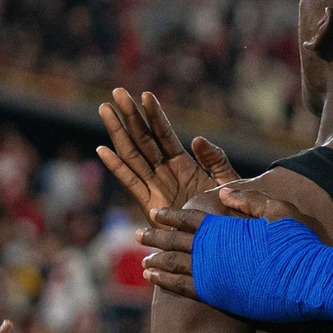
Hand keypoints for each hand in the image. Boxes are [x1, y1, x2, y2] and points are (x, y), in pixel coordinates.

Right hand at [97, 89, 240, 228]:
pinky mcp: (149, 205)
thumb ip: (215, 160)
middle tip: (117, 91)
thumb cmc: (229, 211)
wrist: (222, 241)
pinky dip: (117, 167)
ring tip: (105, 109)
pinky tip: (103, 150)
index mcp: (183, 163)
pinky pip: (130, 182)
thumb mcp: (226, 180)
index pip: (165, 134)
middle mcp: (165, 171)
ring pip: (132, 154)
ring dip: (118, 132)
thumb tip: (197, 139)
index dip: (155, 115)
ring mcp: (155, 186)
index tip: (146, 95)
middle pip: (143, 138)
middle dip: (130, 115)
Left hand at [139, 189, 302, 299]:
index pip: (191, 218)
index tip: (156, 212)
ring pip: (174, 265)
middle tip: (138, 234)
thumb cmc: (298, 245)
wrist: (309, 282)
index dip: (171, 215)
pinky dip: (165, 282)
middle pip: (176, 241)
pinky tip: (154, 280)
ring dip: (156, 260)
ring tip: (142, 259)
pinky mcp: (218, 296)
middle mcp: (213, 251)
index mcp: (225, 228)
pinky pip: (182, 288)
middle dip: (156, 236)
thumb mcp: (279, 211)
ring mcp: (213, 275)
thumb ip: (250, 200)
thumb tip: (224, 193)